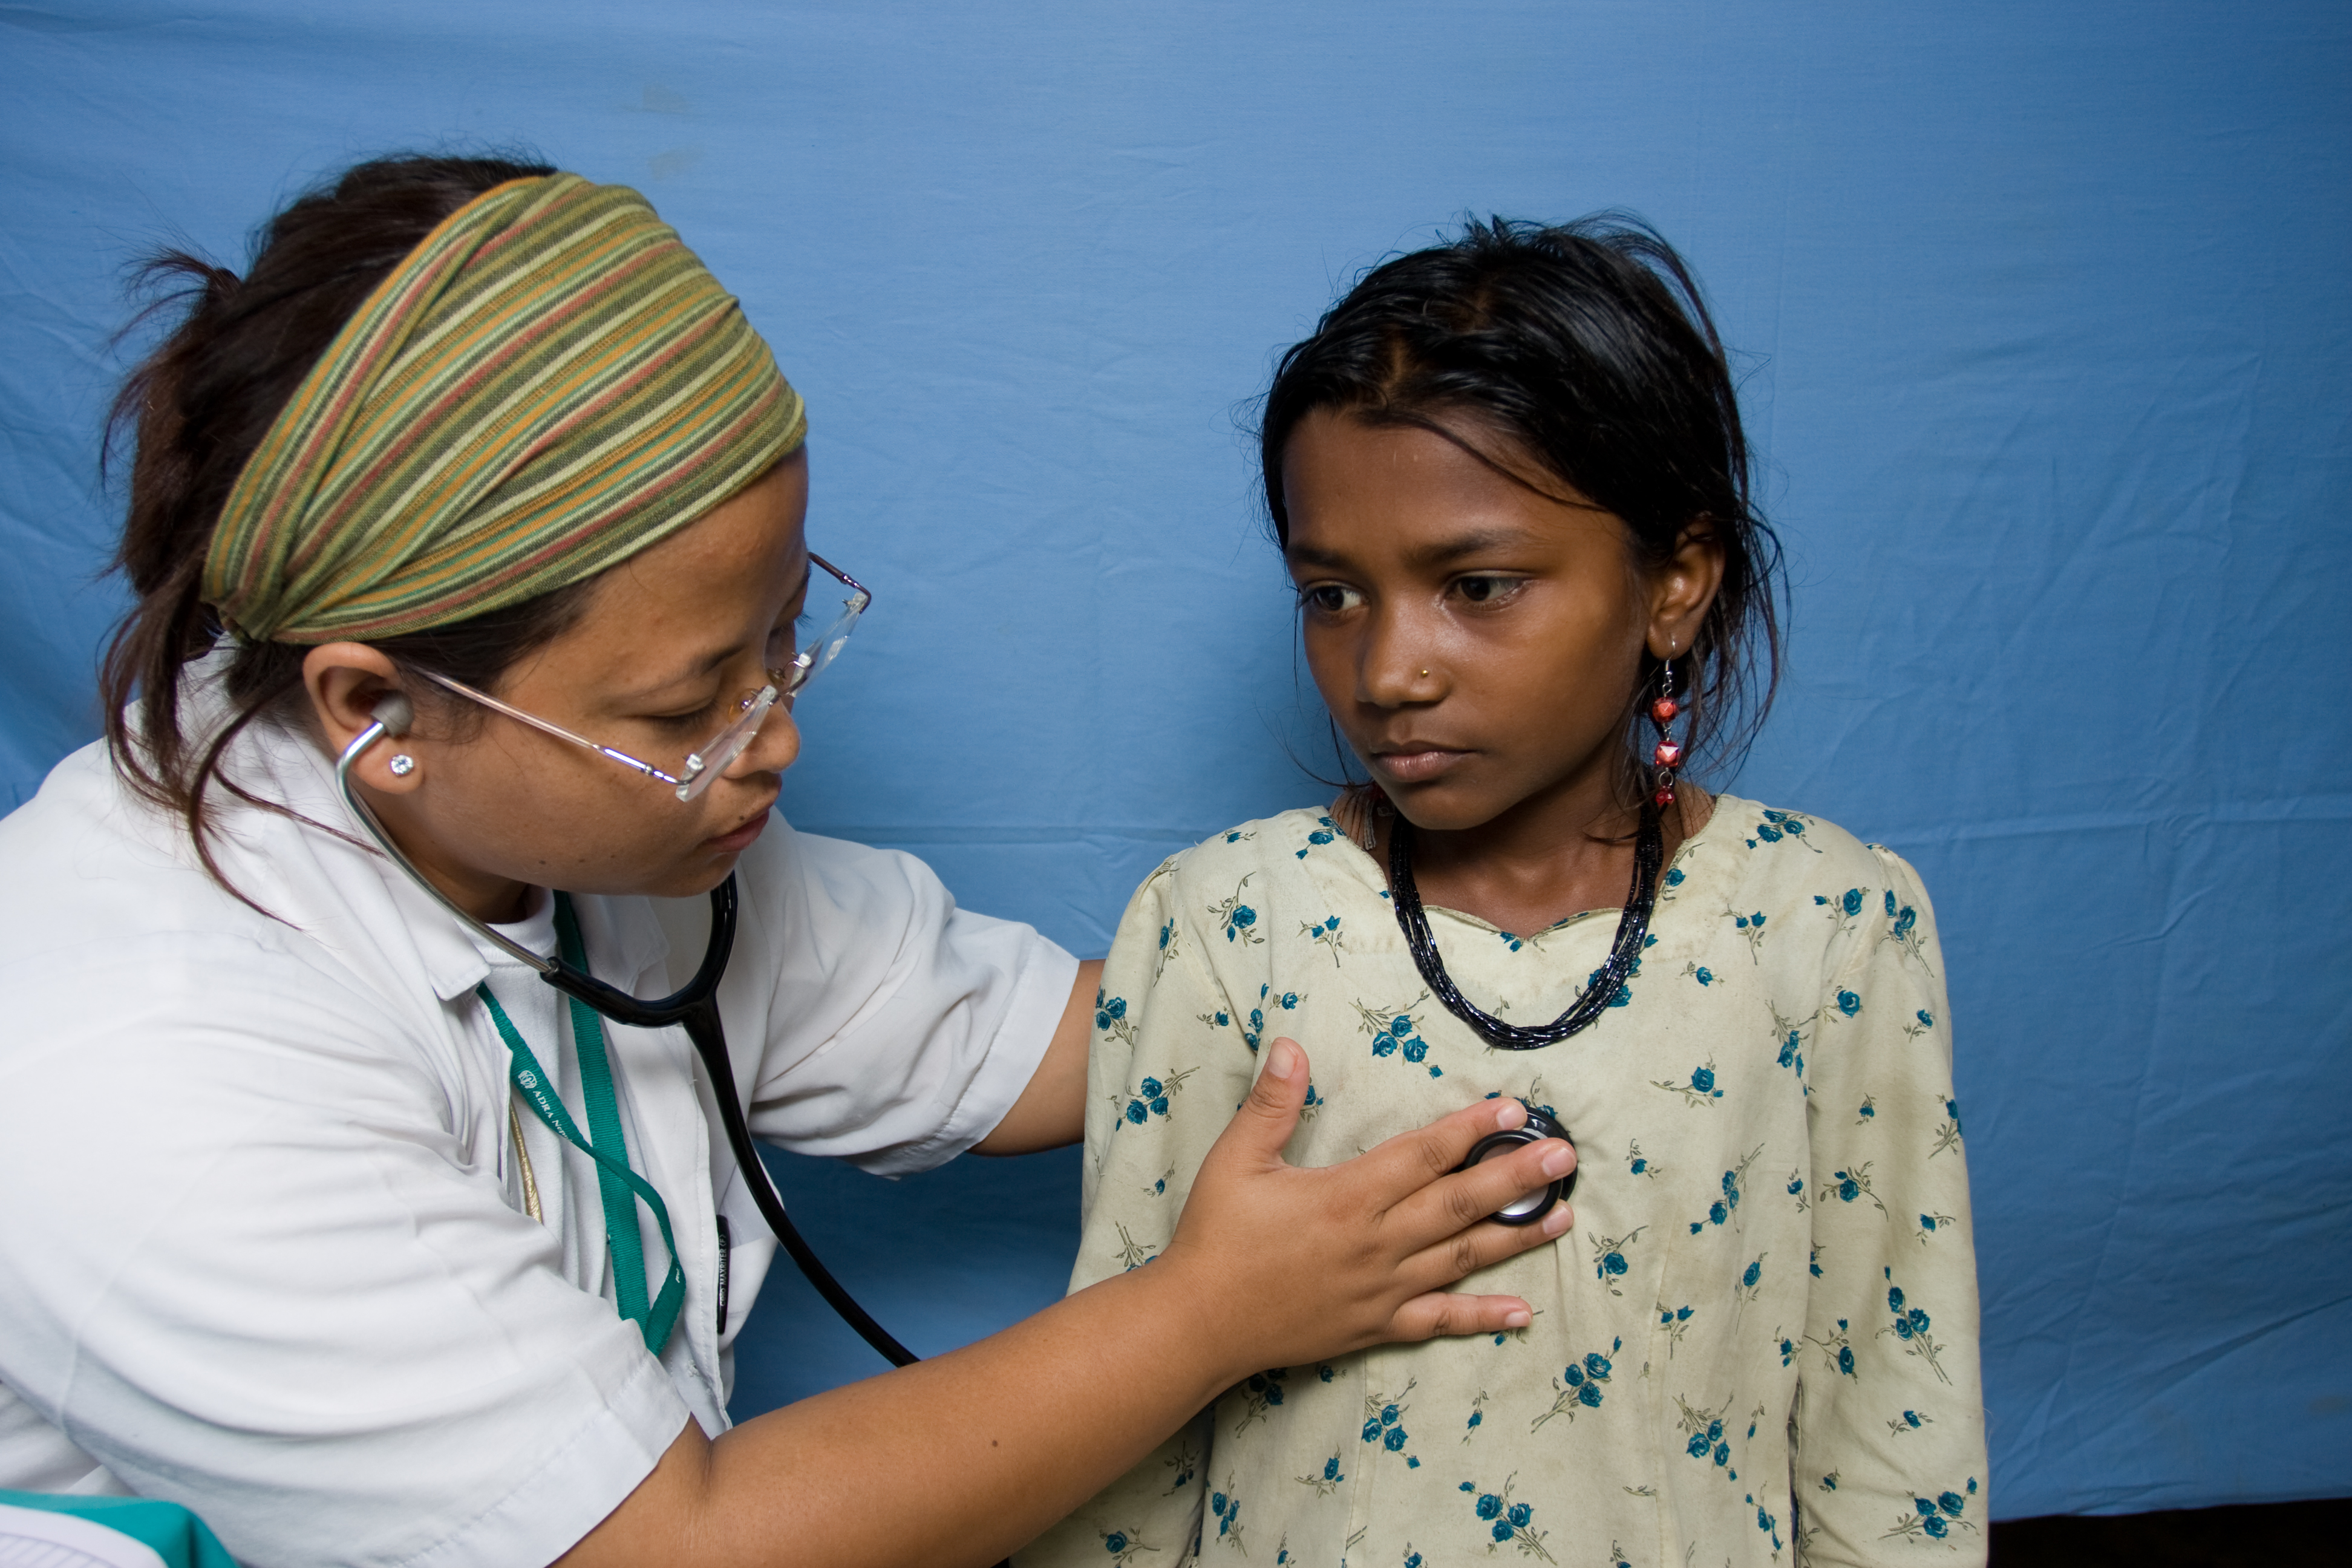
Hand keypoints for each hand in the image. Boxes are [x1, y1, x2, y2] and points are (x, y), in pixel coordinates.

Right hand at [1155, 1036, 1574, 1379]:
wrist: (1198, 1322)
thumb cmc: (1217, 1237)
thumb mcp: (1235, 1160)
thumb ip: (1272, 1104)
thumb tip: (1293, 1046)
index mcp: (1347, 1196)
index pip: (1423, 1155)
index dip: (1471, 1129)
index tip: (1513, 1109)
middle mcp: (1376, 1243)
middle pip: (1459, 1204)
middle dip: (1516, 1177)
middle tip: (1564, 1156)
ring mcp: (1382, 1289)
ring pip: (1462, 1258)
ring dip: (1515, 1236)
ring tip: (1563, 1216)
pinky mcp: (1376, 1326)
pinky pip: (1439, 1322)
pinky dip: (1482, 1317)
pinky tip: (1522, 1312)